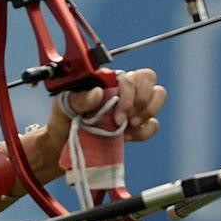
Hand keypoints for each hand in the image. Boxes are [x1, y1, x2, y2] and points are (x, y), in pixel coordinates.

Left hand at [44, 68, 167, 150]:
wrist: (64, 144)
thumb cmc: (64, 119)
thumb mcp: (63, 106)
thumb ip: (77, 98)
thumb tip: (97, 93)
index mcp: (106, 80)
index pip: (130, 76)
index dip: (129, 96)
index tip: (117, 117)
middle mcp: (122, 89)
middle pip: (149, 80)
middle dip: (140, 102)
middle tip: (124, 121)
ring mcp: (131, 107)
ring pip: (158, 95)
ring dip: (147, 113)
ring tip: (128, 127)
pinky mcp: (136, 125)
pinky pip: (153, 124)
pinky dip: (144, 132)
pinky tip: (127, 137)